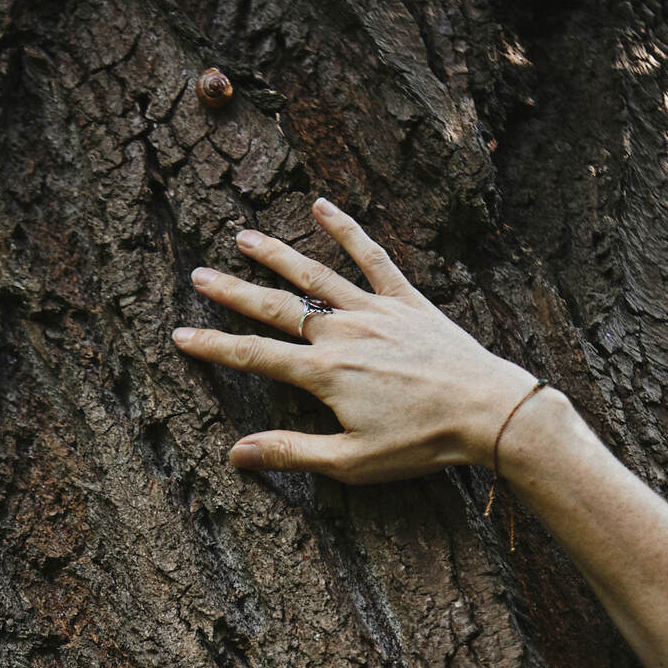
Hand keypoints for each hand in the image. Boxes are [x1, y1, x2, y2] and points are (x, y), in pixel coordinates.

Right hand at [172, 197, 538, 482]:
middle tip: (199, 276)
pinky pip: (372, 257)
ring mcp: (376, 311)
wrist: (487, 412)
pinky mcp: (408, 300)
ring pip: (315, 275)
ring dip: (277, 254)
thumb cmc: (422, 444)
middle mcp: (343, 333)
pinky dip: (347, 230)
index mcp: (325, 374)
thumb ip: (292, 452)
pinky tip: (322, 206)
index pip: (255, 357)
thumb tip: (237, 454)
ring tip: (243, 237)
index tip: (179, 335)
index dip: (213, 347)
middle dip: (233, 293)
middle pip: (276, 308)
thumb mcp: (352, 461)